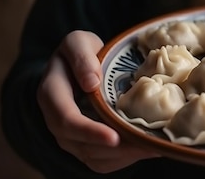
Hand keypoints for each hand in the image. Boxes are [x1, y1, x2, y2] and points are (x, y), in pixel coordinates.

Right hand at [37, 30, 159, 172]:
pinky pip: (100, 161)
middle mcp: (56, 121)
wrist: (77, 66)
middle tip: (147, 146)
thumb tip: (90, 83)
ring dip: (123, 156)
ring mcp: (68, 136)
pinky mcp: (82, 144)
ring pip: (93, 157)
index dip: (90, 132)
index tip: (115, 137)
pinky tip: (146, 149)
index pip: (67, 120)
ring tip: (153, 148)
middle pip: (82, 146)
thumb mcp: (78, 42)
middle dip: (115, 149)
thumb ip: (81, 57)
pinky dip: (124, 159)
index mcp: (51, 95)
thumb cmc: (80, 52)